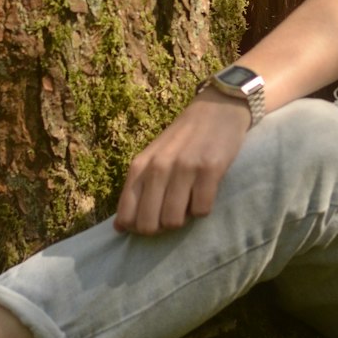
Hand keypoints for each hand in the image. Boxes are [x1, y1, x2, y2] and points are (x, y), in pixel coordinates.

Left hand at [114, 91, 252, 235]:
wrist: (218, 109)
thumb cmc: (182, 138)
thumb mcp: (153, 158)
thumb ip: (136, 189)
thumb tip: (119, 228)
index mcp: (140, 165)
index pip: (126, 215)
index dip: (137, 228)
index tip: (152, 221)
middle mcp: (158, 167)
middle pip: (148, 224)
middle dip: (161, 228)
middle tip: (172, 214)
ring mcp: (184, 168)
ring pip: (174, 221)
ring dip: (183, 219)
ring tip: (189, 202)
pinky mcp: (210, 169)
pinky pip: (201, 210)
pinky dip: (203, 209)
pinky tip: (205, 193)